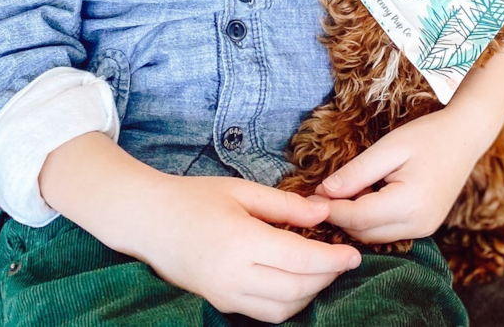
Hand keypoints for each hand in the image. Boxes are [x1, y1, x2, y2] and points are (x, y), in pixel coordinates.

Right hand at [39, 133, 360, 323]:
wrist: (148, 220)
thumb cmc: (194, 197)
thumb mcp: (240, 190)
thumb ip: (284, 206)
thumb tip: (322, 215)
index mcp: (241, 241)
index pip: (300, 260)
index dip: (333, 260)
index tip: (354, 253)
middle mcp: (234, 275)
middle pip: (297, 289)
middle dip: (327, 278)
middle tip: (344, 260)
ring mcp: (225, 295)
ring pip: (283, 310)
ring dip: (310, 294)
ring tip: (324, 270)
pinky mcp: (220, 303)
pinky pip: (264, 313)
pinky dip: (288, 303)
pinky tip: (296, 282)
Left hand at [314, 47, 503, 242]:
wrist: (465, 137)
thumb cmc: (427, 136)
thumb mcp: (388, 148)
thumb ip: (356, 172)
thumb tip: (324, 191)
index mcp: (409, 205)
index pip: (356, 218)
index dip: (329, 209)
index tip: (308, 196)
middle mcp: (418, 225)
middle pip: (363, 232)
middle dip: (339, 215)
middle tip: (321, 191)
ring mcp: (424, 230)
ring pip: (374, 236)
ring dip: (354, 219)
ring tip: (345, 189)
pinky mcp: (425, 227)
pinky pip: (387, 231)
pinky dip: (370, 219)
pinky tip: (366, 195)